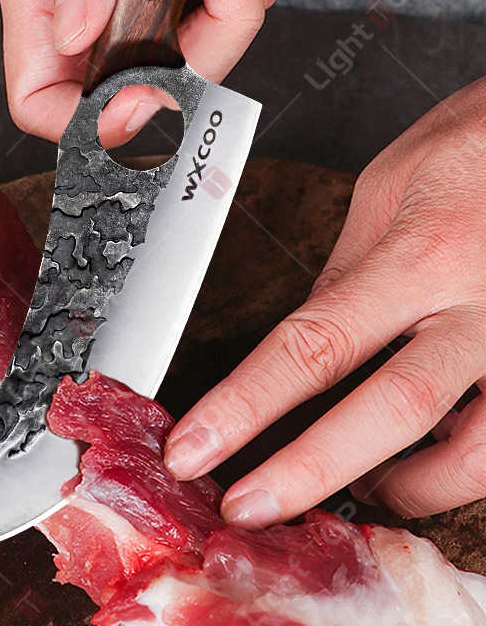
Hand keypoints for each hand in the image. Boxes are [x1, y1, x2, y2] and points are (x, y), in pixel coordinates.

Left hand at [165, 78, 485, 526]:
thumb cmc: (473, 144)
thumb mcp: (388, 189)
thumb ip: (349, 271)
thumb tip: (307, 336)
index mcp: (419, 256)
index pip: (311, 345)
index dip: (244, 407)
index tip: (196, 447)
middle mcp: (477, 306)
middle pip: (388, 411)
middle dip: (308, 473)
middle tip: (249, 508)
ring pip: (474, 454)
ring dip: (407, 489)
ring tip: (364, 490)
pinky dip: (461, 464)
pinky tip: (432, 457)